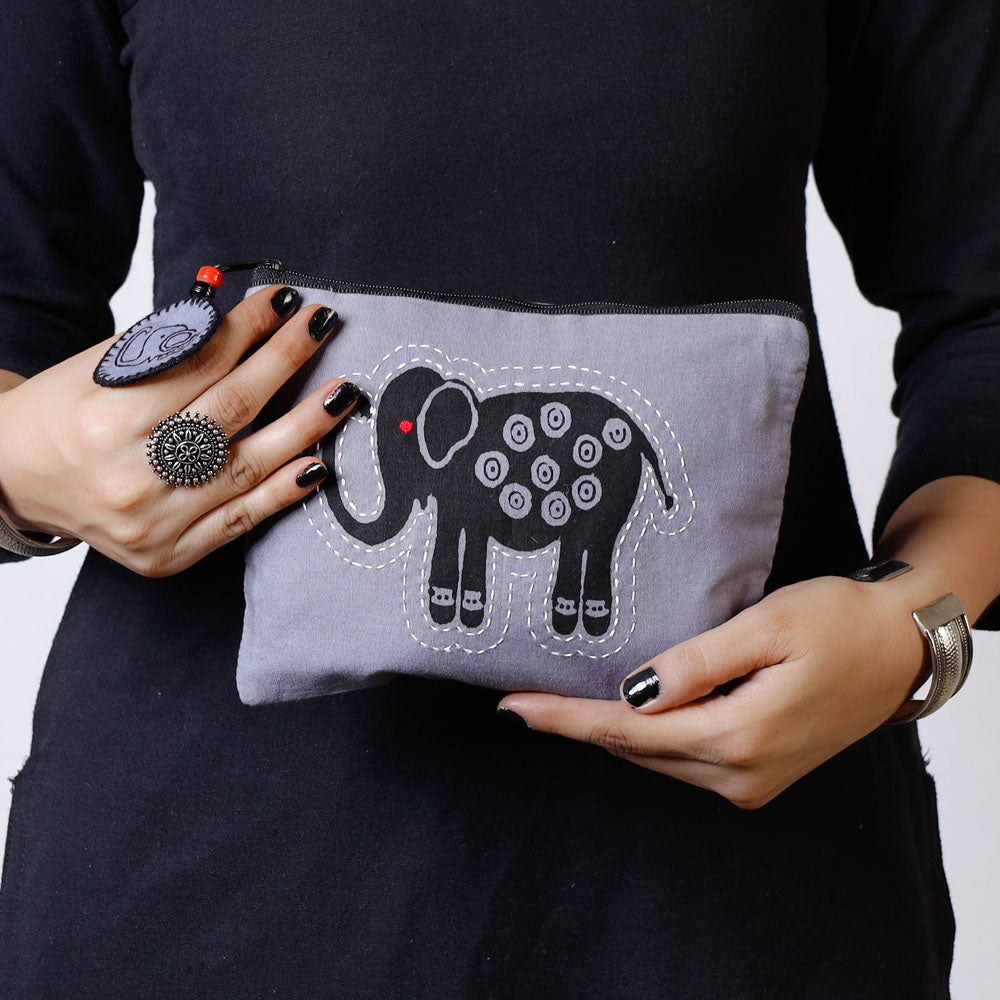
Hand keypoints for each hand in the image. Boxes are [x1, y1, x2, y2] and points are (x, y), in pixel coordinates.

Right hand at [0, 284, 356, 575]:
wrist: (13, 480)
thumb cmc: (63, 415)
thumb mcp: (100, 369)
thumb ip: (170, 351)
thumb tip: (244, 322)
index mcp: (106, 421)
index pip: (200, 365)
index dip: (249, 329)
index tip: (284, 302)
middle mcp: (132, 476)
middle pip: (231, 409)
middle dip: (284, 361)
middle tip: (321, 327)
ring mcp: (154, 523)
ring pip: (248, 467)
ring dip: (305, 426)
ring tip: (342, 394)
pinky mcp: (169, 555)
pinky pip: (241, 520)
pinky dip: (284, 491)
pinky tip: (319, 463)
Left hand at [496, 574, 931, 808]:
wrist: (899, 646)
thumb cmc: (838, 622)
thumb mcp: (766, 626)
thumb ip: (697, 663)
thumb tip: (633, 692)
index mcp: (740, 737)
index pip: (628, 731)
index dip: (566, 719)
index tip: (514, 708)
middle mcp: (741, 774)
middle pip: (636, 749)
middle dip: (578, 724)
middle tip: (524, 698)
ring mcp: (752, 781)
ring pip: (657, 757)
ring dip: (612, 729)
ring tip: (561, 700)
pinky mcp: (758, 774)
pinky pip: (684, 758)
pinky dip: (648, 735)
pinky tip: (629, 709)